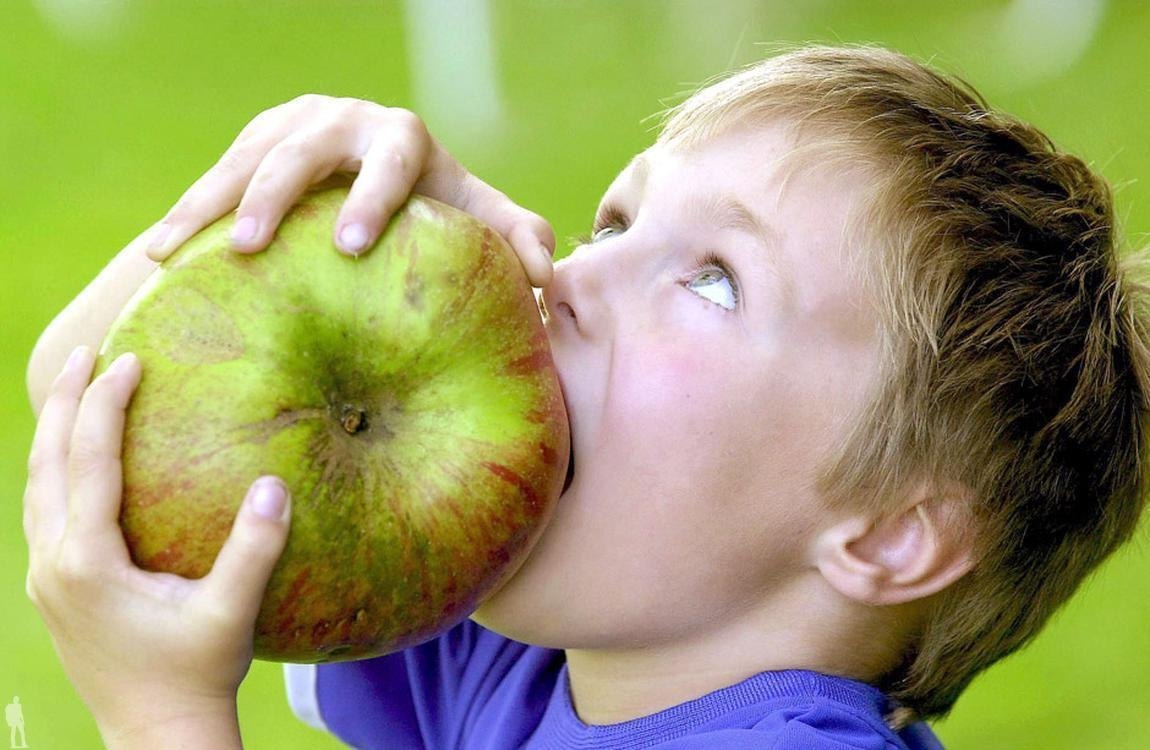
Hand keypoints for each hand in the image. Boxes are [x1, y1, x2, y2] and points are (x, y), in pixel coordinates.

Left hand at [23, 345, 291, 737]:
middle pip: (45, 464)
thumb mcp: (229, 614)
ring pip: (36, 488)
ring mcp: (46, 580)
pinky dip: (57, 471)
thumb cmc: (194, 675)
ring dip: (54, 434)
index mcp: (85, 563)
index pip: (88, 462)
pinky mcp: (54, 591)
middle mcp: (52, 565)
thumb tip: (274, 486)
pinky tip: (79, 461)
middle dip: (62, 403)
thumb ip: (252, 551)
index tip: (129, 360)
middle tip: (81, 352)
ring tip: (72, 390)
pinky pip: (44, 512)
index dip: (104, 405)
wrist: (154, 734)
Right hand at [144, 94, 556, 286]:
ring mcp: (291, 125)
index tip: (351, 245)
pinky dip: (188, 211)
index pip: (394, 157)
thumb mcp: (477, 220)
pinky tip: (158, 252)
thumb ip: (514, 239)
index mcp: (404, 140)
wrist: (377, 177)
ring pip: (245, 158)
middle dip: (275, 194)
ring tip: (174, 250)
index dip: (372, 195)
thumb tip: (546, 281)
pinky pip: (214, 174)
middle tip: (254, 246)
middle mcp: (344, 121)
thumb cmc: (435, 209)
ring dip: (211, 203)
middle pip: (303, 148)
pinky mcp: (252, 140)